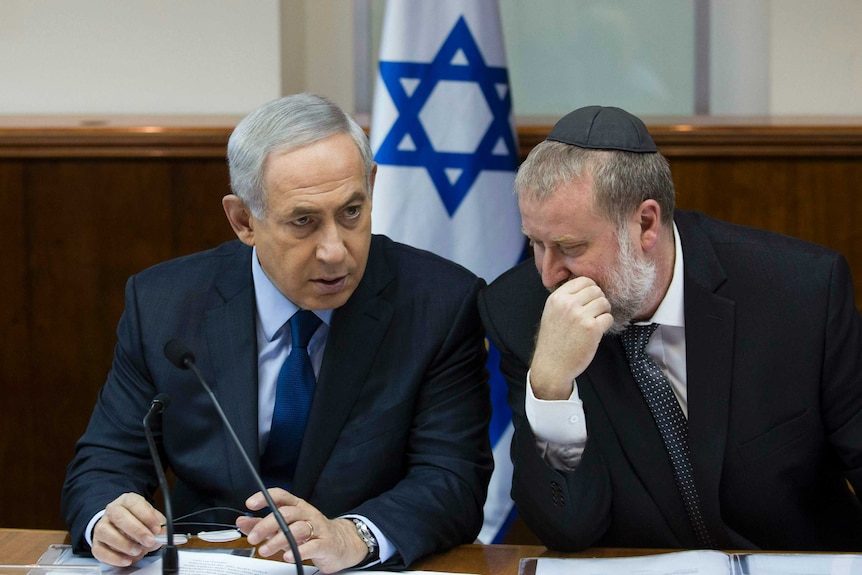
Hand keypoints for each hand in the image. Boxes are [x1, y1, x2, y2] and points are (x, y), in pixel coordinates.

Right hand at [91, 492, 164, 566]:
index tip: (156, 528)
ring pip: (106, 532)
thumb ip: (158, 525)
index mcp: (127, 501)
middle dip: (136, 530)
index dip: (146, 516)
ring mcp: (101, 526)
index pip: (134, 503)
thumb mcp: (151, 518)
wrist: (121, 526)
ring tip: (138, 551)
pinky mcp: (96, 543)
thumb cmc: (138, 520)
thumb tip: (163, 534)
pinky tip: (126, 560)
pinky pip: (100, 550)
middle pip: (119, 516)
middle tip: (149, 541)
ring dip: (124, 544)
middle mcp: (112, 511)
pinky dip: (114, 557)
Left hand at [238, 488, 368, 573]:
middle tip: (254, 538)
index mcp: (296, 507)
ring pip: (297, 529)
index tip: (251, 504)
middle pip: (286, 513)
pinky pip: (312, 545)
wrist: (340, 543)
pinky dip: (298, 550)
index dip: (265, 498)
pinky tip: (287, 556)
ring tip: (265, 550)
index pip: (280, 496)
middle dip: (266, 525)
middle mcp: (307, 513)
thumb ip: (262, 525)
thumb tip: (242, 521)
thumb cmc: (311, 533)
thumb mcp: (285, 527)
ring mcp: (317, 527)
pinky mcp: (325, 543)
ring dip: (278, 540)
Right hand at [530, 276, 612, 399]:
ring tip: (595, 322)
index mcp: (557, 298)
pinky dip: (606, 324)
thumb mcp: (552, 312)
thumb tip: (588, 285)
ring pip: (604, 302)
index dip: (591, 289)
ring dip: (603, 312)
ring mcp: (580, 316)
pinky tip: (597, 332)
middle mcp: (568, 304)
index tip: (589, 301)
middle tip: (594, 313)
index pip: (583, 280)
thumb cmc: (554, 340)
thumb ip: (566, 298)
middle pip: (596, 290)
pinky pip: (608, 318)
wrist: (552, 366)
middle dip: (599, 300)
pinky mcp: (592, 329)